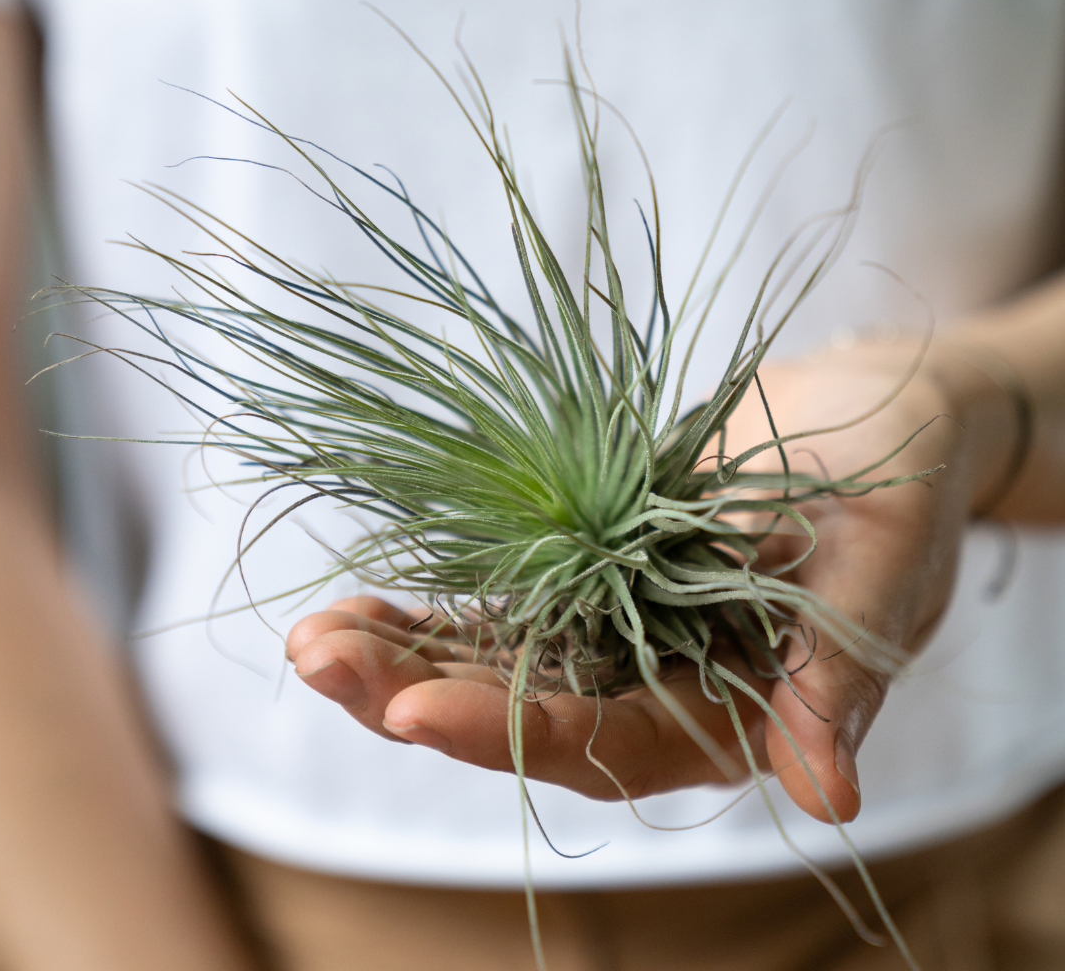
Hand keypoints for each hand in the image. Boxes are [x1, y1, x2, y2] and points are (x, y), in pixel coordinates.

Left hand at [288, 340, 1015, 822]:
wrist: (869, 413)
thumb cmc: (898, 474)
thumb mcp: (884, 556)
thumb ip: (843, 669)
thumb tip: (831, 797)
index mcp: (737, 707)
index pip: (615, 746)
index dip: (514, 732)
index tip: (413, 711)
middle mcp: (663, 686)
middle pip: (527, 719)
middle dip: (417, 695)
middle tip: (317, 661)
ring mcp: (618, 634)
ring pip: (498, 668)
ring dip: (403, 655)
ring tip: (311, 637)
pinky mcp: (591, 579)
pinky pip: (505, 607)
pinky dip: (436, 608)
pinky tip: (360, 604)